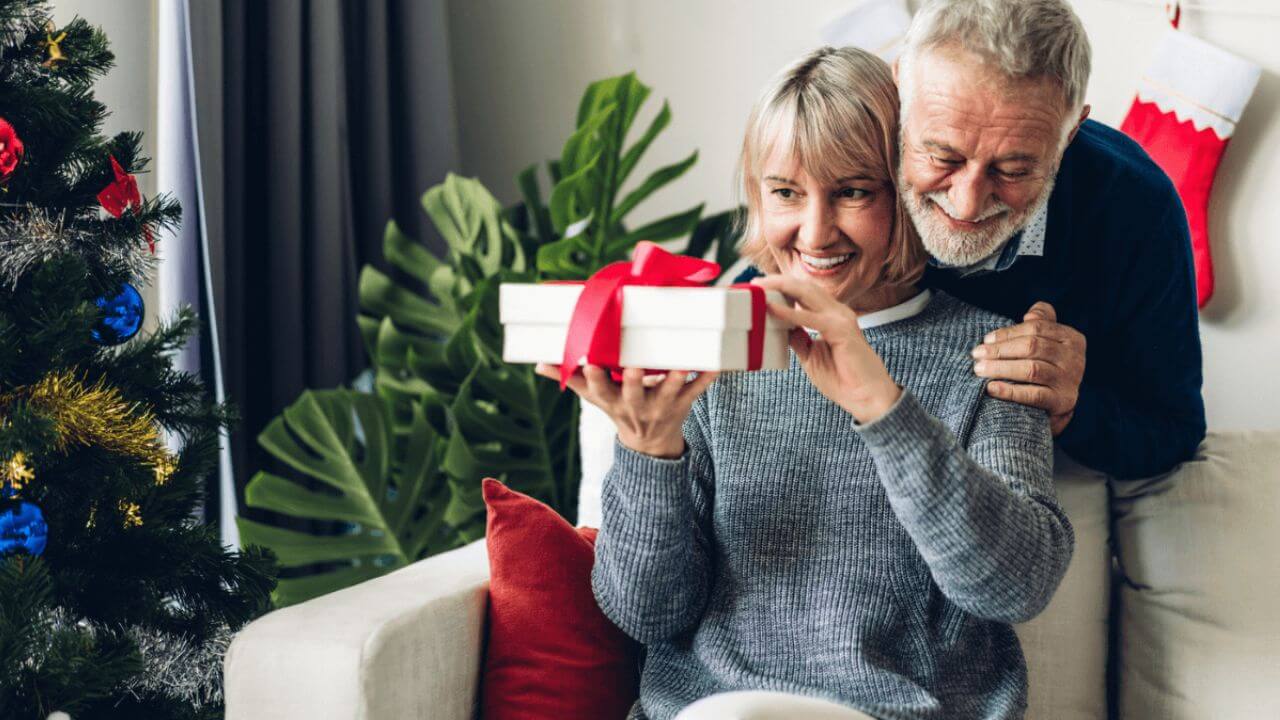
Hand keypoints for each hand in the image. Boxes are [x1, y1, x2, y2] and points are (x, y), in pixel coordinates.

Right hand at [535, 363, 717, 458]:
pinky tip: (716, 363)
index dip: (592, 377)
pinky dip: (707, 377)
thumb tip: (538, 364)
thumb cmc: (620, 409)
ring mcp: (662, 406)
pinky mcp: (684, 403)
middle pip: (633, 393)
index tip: (586, 361)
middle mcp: (636, 406)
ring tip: (681, 365)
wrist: (651, 442)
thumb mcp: (595, 398)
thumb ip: (571, 379)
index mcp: (612, 402)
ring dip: (675, 378)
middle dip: (634, 381)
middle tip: (634, 365)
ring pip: (669, 392)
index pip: (598, 390)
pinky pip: (698, 390)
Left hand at [750, 275, 900, 423]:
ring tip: (759, 287)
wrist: (868, 397)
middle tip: (754, 282)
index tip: (759, 287)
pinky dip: (789, 313)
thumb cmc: (843, 379)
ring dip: (780, 288)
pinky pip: (810, 318)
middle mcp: (837, 312)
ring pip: (807, 294)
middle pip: (804, 288)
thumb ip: (798, 339)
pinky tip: (771, 309)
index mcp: (831, 316)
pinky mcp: (842, 330)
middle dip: (778, 282)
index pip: (804, 293)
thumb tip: (779, 327)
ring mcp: (841, 318)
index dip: (781, 287)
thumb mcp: (811, 356)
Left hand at [972, 301, 1085, 435]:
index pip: (1036, 328)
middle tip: (977, 355)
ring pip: (1031, 369)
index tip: (986, 340)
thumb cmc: (1045, 365)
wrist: (1056, 404)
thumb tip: (1031, 314)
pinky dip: (1010, 391)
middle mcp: (1074, 358)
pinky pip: (1033, 395)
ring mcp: (1069, 380)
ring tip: (979, 369)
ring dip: (1000, 368)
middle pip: (1032, 347)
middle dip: (1000, 350)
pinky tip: (991, 388)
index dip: (1008, 333)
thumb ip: (1041, 323)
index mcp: (1071, 338)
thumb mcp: (1047, 341)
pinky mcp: (1062, 401)